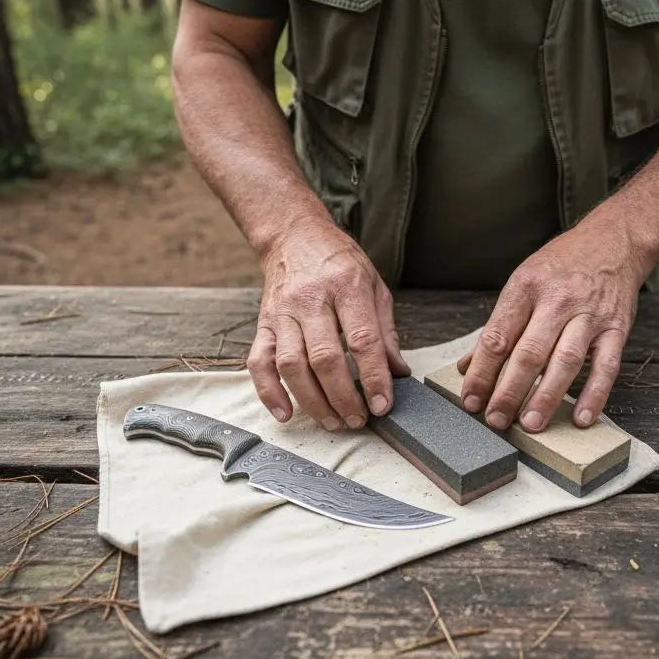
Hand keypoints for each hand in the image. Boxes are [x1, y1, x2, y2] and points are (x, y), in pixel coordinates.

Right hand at [247, 217, 409, 429]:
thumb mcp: (374, 285)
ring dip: (312, 401)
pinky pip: (259, 362)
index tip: (382, 405)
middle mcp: (311, 299)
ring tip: (333, 423)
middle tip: (358, 420)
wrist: (295, 236)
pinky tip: (285, 413)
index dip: (374, 377)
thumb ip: (385, 331)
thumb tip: (398, 373)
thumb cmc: (339, 263)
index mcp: (347, 286)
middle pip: (325, 358)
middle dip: (343, 397)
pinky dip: (269, 392)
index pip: (362, 340)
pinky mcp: (263, 324)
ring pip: (292, 365)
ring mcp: (283, 313)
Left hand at [457, 219, 650, 432]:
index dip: (481, 372)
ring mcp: (589, 315)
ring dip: (546, 397)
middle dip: (508, 391)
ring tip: (530, 424)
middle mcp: (557, 300)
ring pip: (565, 362)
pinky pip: (606, 366)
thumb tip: (468, 366)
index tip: (470, 399)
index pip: (498, 336)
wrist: (614, 241)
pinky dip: (594, 394)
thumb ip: (499, 326)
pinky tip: (581, 418)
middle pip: (528, 353)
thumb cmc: (563, 264)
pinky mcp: (616, 328)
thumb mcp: (523, 282)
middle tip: (496, 420)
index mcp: (526, 287)